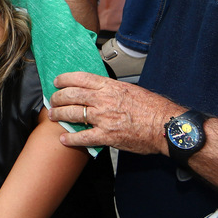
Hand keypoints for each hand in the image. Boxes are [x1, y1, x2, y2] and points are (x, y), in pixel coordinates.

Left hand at [47, 71, 180, 155]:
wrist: (165, 125)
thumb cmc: (153, 108)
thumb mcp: (131, 90)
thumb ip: (113, 90)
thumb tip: (102, 91)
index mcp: (110, 86)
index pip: (81, 78)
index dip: (65, 79)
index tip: (57, 82)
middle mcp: (104, 100)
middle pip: (72, 95)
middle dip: (58, 97)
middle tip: (52, 100)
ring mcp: (103, 118)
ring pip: (73, 114)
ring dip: (59, 115)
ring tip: (53, 116)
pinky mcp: (107, 136)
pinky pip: (83, 137)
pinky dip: (71, 138)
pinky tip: (64, 139)